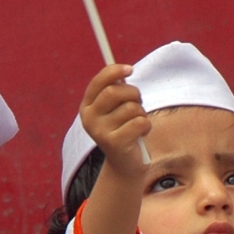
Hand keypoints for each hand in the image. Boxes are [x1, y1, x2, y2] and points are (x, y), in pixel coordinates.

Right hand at [80, 64, 149, 179]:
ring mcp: (100, 132)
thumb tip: (124, 70)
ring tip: (138, 122)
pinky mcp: (114, 144)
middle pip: (114, 92)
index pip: (98, 82)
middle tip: (139, 102)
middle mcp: (89, 119)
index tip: (130, 69)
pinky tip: (141, 134)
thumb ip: (117, 90)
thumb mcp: (117, 109)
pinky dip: (146, 126)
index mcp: (87, 107)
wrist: (125, 164)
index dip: (114, 71)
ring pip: (130, 108)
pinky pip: (139, 122)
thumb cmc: (124, 129)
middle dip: (134, 93)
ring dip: (142, 113)